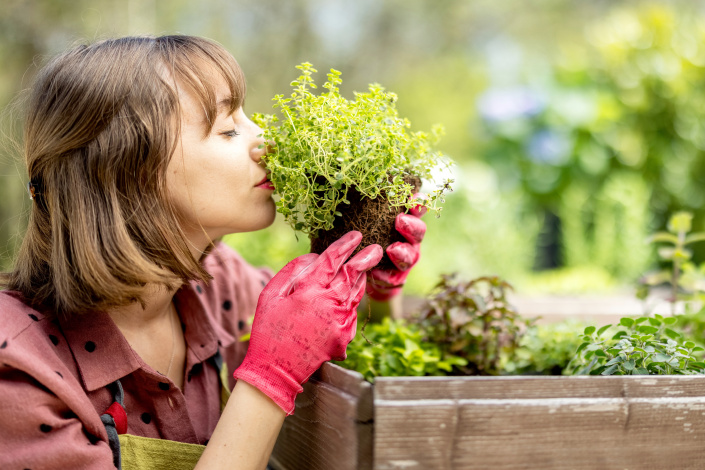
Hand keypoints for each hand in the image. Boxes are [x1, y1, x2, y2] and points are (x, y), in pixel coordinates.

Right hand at [233, 231, 382, 414]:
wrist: (276, 370)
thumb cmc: (268, 330)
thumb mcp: (270, 295)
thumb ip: (292, 271)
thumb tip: (313, 256)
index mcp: (309, 290)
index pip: (333, 259)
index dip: (345, 245)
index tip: (356, 235)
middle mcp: (329, 303)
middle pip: (353, 273)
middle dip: (366, 258)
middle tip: (376, 248)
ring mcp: (340, 321)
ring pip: (356, 292)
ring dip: (362, 278)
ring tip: (365, 267)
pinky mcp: (345, 336)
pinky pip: (352, 312)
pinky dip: (352, 301)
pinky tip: (349, 297)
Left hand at [366, 195, 426, 301]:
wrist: (363, 271)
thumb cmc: (366, 238)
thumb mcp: (367, 220)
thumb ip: (368, 208)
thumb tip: (352, 187)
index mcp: (406, 222)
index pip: (417, 210)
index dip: (419, 204)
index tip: (414, 198)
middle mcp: (410, 240)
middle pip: (418, 231)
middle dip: (411, 225)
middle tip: (399, 221)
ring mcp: (406, 260)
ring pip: (410, 256)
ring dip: (402, 253)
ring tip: (391, 250)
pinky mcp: (396, 279)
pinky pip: (393, 278)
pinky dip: (384, 275)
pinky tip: (375, 273)